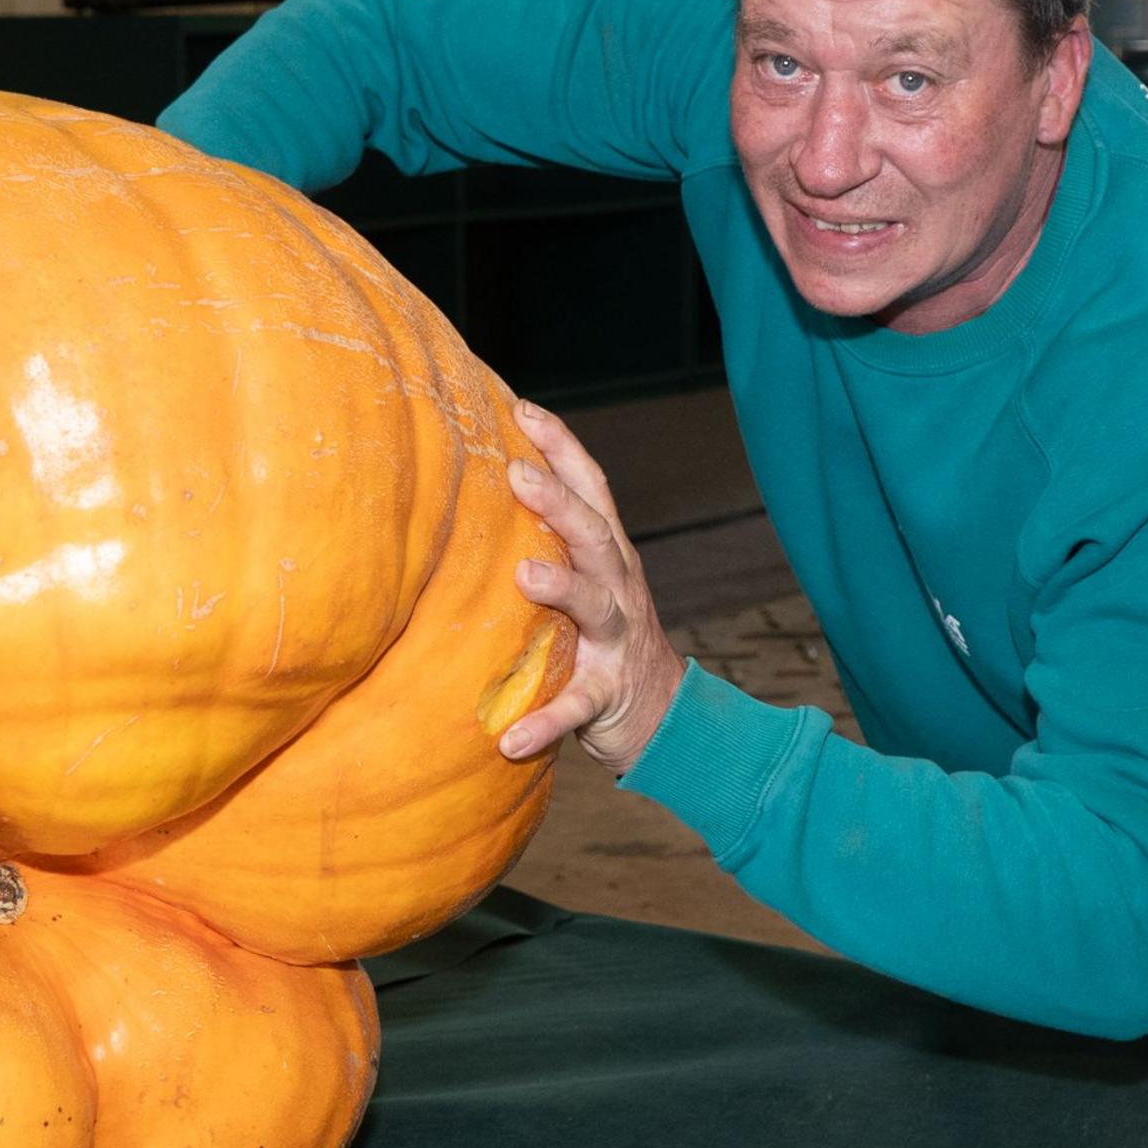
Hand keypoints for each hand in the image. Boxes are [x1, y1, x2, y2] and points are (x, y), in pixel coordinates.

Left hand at [496, 399, 684, 772]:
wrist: (664, 716)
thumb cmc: (605, 637)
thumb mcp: (588, 581)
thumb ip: (552, 543)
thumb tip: (483, 492)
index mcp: (609, 555)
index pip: (592, 489)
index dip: (563, 447)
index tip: (522, 408)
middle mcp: (618, 588)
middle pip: (594, 535)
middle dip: (559, 501)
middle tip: (516, 473)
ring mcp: (616, 642)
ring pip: (596, 606)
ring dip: (564, 588)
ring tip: (524, 576)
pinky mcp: (607, 696)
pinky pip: (577, 707)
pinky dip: (546, 722)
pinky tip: (510, 740)